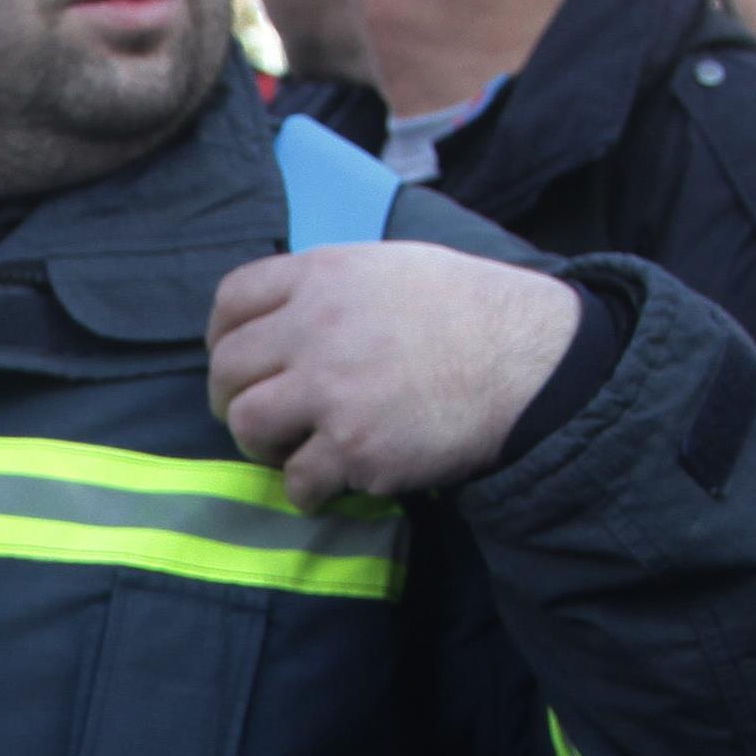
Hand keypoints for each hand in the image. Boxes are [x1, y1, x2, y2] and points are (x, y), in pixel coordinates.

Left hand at [207, 242, 580, 508]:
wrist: (531, 363)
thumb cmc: (472, 311)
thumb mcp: (395, 267)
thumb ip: (331, 287)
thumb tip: (283, 316)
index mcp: (324, 275)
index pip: (232, 299)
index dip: (223, 336)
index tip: (238, 361)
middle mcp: (316, 328)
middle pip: (227, 370)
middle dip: (234, 398)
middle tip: (261, 416)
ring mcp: (331, 390)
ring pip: (248, 426)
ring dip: (265, 445)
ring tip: (296, 448)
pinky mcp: (353, 448)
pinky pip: (297, 481)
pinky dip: (309, 488)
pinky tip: (333, 482)